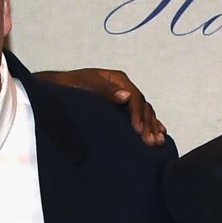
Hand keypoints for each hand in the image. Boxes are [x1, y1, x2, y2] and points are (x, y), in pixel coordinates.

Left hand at [35, 68, 166, 144]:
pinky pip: (142, 115)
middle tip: (150, 142)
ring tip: (157, 142)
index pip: (134, 97)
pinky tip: (159, 133)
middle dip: (148, 124)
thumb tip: (126, 96)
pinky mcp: (122, 108)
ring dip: (153, 127)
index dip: (138, 114)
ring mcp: (124, 98)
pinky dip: (152, 124)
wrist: (62, 88)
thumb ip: (106, 90)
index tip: (138, 131)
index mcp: (118, 80)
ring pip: (145, 112)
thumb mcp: (87, 84)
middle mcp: (124, 88)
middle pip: (143, 106)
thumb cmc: (71, 86)